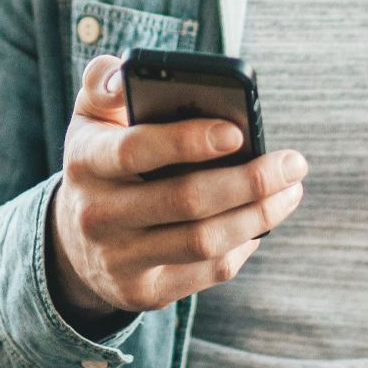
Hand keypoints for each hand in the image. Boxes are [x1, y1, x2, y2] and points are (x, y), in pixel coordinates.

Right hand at [46, 53, 308, 325]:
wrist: (74, 239)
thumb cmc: (102, 159)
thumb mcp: (91, 117)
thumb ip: (106, 83)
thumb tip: (128, 74)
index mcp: (86, 160)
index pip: (135, 149)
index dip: (187, 141)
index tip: (237, 131)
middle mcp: (97, 215)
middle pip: (185, 200)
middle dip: (250, 181)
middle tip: (294, 163)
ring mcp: (119, 259)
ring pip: (204, 241)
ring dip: (258, 215)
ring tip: (290, 191)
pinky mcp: (142, 293)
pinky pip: (206, 271)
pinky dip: (243, 246)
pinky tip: (261, 223)